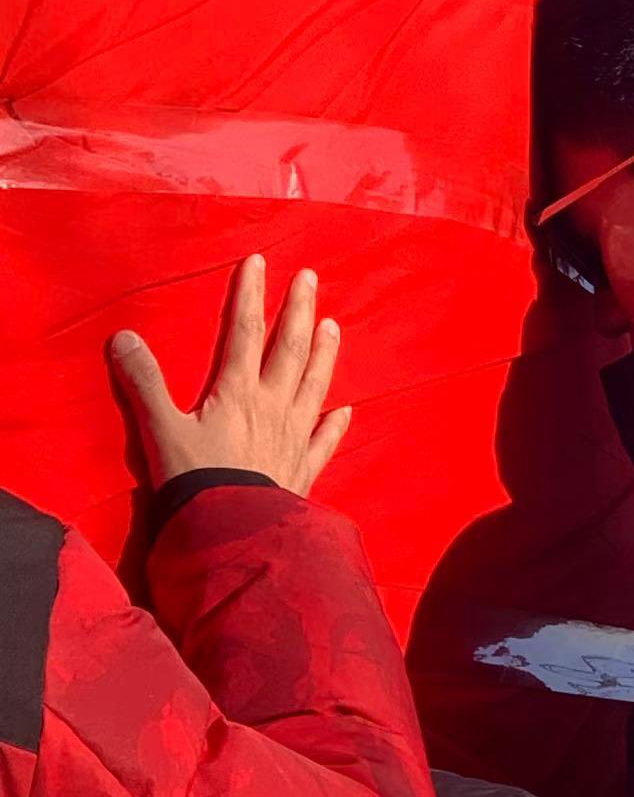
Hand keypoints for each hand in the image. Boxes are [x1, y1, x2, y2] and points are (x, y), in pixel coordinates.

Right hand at [110, 255, 351, 493]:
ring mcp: (294, 438)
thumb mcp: (161, 431)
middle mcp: (273, 408)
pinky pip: (324, 442)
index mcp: (238, 393)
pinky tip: (346, 412)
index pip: (246, 332)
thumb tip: (123, 337)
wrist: (231, 534)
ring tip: (333, 325)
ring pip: (314, 385)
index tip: (258, 262)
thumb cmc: (195, 483)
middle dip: (298, 310)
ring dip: (324, 354)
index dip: (251, 295)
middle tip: (309, 278)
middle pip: (290, 349)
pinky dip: (336, 425)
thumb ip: (144, 383)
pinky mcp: (303, 470)